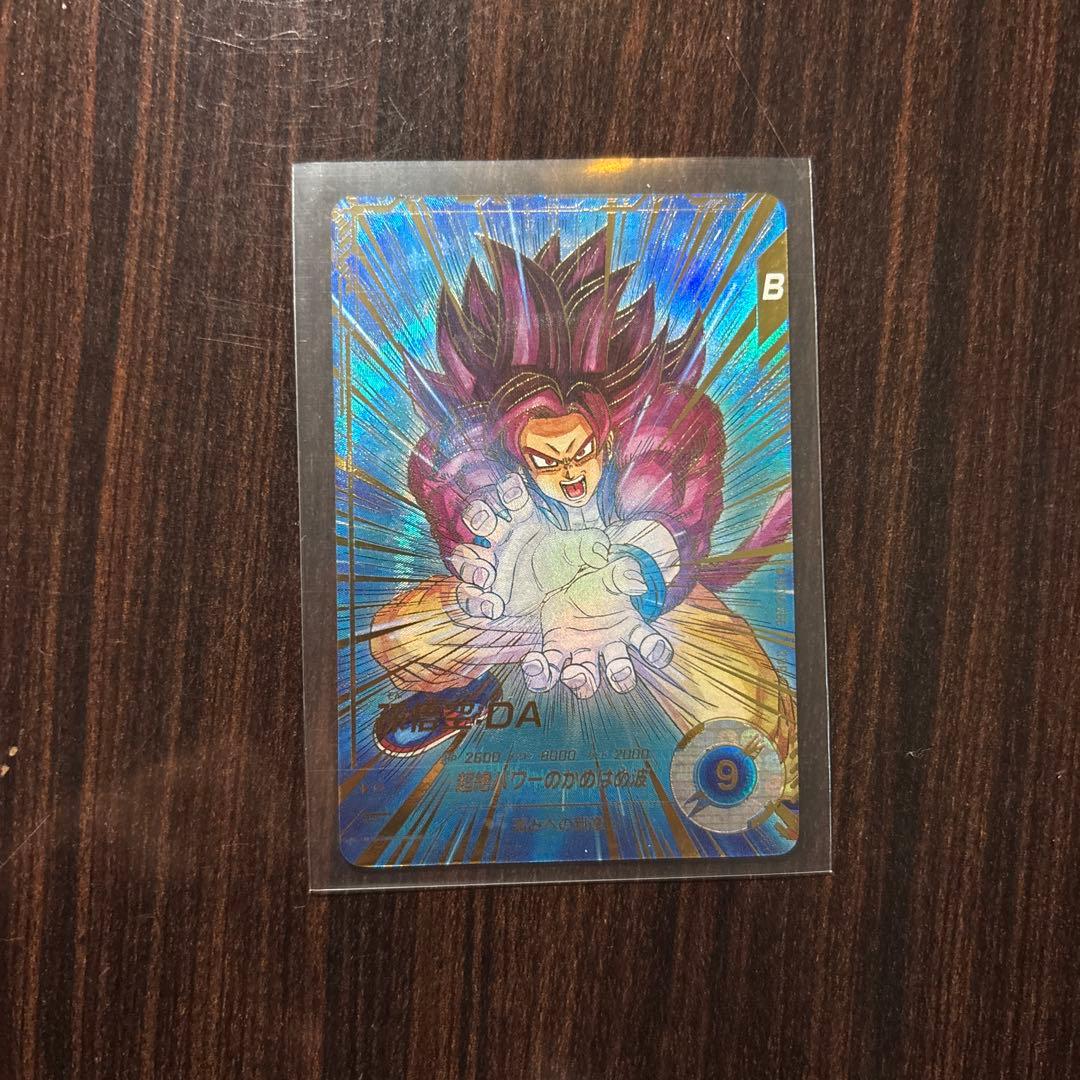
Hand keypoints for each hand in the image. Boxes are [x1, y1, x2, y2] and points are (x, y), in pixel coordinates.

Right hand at [449, 474, 609, 619]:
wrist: (560, 594)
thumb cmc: (566, 561)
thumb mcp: (582, 551)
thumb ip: (592, 545)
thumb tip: (602, 550)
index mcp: (523, 519)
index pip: (512, 498)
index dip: (510, 491)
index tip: (514, 490)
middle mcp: (501, 538)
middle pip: (479, 519)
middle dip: (479, 517)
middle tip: (487, 525)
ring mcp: (489, 566)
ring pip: (466, 558)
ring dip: (471, 565)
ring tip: (487, 577)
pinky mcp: (485, 594)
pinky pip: (469, 596)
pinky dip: (475, 601)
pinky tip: (494, 607)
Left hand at [520, 556, 673, 698]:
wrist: (550, 556)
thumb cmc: (583, 556)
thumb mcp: (598, 551)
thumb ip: (617, 565)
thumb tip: (637, 585)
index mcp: (627, 620)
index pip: (649, 643)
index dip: (657, 652)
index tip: (655, 653)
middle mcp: (607, 640)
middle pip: (621, 672)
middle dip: (621, 676)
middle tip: (617, 669)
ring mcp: (581, 646)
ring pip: (587, 680)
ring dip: (581, 682)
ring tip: (570, 672)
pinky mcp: (555, 645)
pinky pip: (551, 669)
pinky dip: (543, 674)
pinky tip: (534, 664)